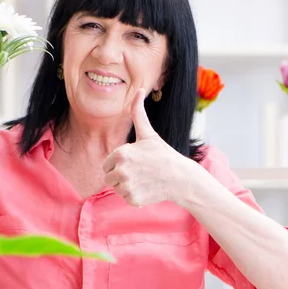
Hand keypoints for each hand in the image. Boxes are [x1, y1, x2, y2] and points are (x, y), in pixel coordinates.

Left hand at [102, 89, 195, 206]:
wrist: (180, 178)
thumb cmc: (163, 154)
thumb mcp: (148, 133)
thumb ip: (137, 113)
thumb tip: (139, 89)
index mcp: (121, 153)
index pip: (106, 164)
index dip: (119, 164)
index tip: (135, 163)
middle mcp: (121, 170)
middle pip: (109, 178)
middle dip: (121, 176)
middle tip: (139, 173)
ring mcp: (127, 186)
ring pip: (116, 189)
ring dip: (126, 187)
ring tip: (143, 180)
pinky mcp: (133, 199)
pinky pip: (125, 199)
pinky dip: (134, 197)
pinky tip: (146, 189)